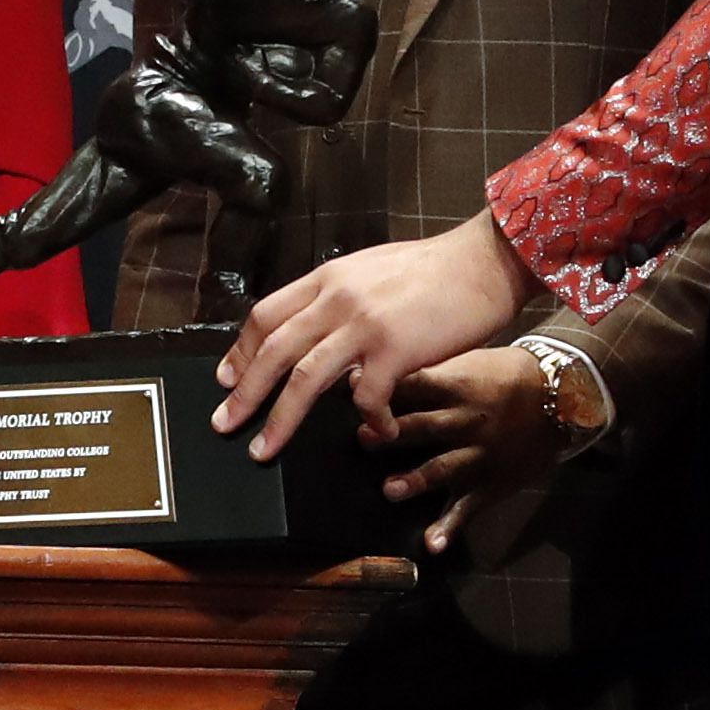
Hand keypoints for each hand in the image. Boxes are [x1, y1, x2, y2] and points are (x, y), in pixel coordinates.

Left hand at [214, 211, 534, 461]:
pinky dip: (368, 419)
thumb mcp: (370, 269)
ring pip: (303, 378)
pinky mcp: (396, 350)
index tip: (227, 379)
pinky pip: (366, 397)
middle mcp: (336, 299)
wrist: (485, 260)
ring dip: (279, 419)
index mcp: (327, 278)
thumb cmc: (435, 268)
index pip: (265, 315)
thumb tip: (317, 325)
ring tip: (264, 449)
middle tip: (224, 424)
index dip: (240, 351)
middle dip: (243, 393)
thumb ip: (339, 296)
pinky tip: (379, 431)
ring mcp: (364, 325)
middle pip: (272, 350)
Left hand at [367, 348, 561, 552]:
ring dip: (415, 480)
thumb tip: (378, 367)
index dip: (387, 388)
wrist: (562, 398)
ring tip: (390, 490)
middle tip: (363, 439)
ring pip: (443, 468)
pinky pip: (467, 507)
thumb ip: (430, 368)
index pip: (417, 384)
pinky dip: (449, 527)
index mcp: (460, 385)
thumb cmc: (504, 374)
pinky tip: (431, 544)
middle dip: (393, 434)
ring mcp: (480, 454)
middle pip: (426, 426)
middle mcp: (468, 420)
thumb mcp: (470, 358)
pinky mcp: (491, 483)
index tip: (354, 390)